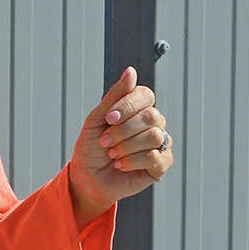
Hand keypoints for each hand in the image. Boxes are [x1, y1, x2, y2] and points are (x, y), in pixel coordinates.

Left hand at [68, 66, 173, 224]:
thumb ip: (114, 96)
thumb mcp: (97, 119)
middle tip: (104, 142)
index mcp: (139, 108)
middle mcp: (153, 123)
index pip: (146, 95)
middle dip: (123, 131)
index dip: (128, 106)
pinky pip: (155, 157)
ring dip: (125, 147)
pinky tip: (120, 166)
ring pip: (154, 137)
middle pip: (151, 117)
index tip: (108, 118)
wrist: (87, 179)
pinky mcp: (161, 165)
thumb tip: (131, 71)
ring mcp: (160, 143)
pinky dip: (132, 162)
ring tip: (112, 155)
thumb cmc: (91, 148)